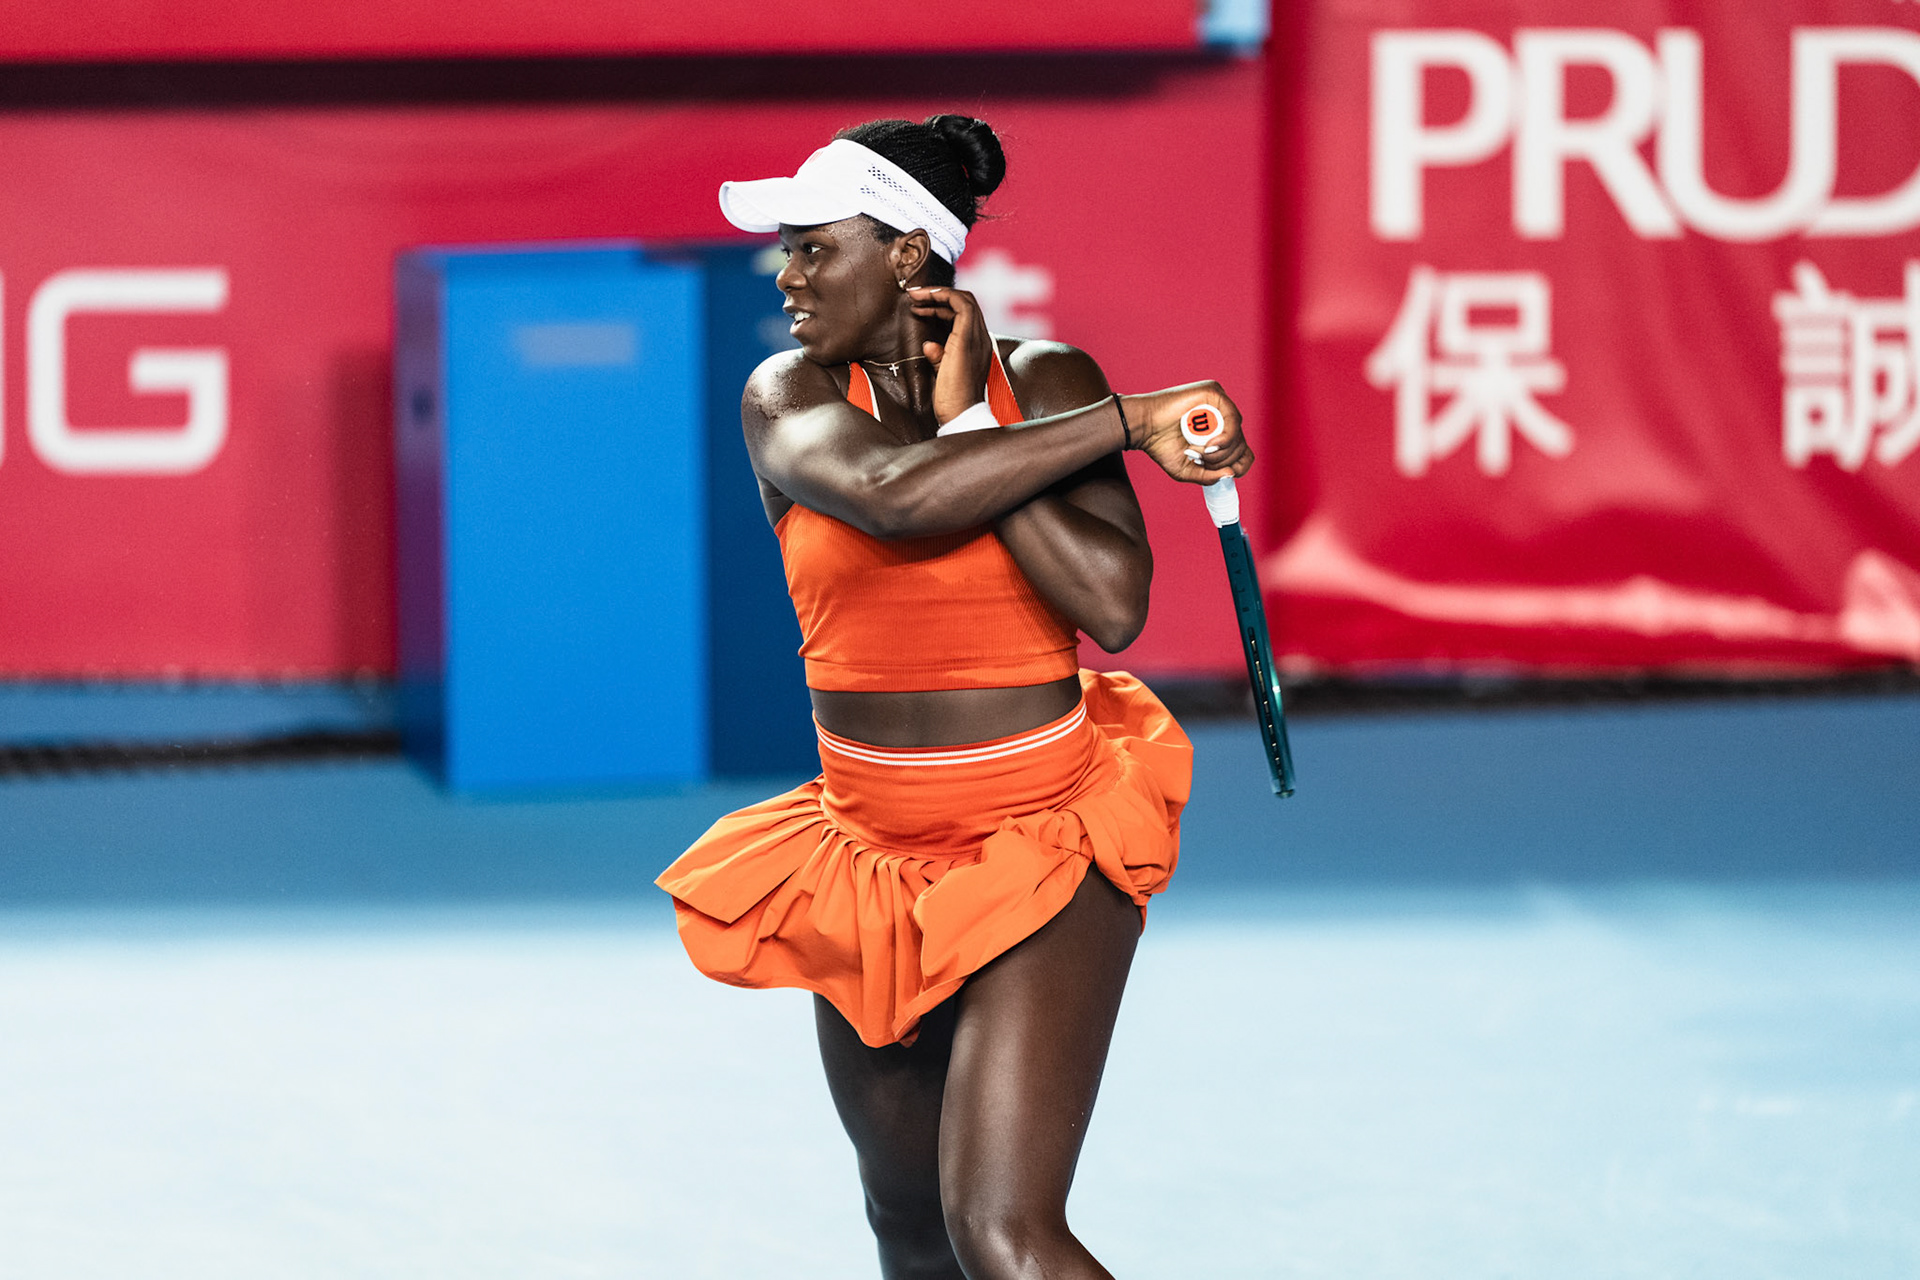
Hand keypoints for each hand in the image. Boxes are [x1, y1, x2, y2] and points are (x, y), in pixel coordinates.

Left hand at [905, 285, 992, 424]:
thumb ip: (939, 357)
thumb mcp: (943, 373)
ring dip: (938, 293)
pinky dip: (943, 296)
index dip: (942, 306)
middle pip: (966, 302)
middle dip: (939, 295)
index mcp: (977, 345)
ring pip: (965, 299)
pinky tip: (925, 300)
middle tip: (914, 296)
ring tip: (915, 296)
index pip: (965, 315)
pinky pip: (961, 305)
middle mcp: (981, 338)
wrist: (959, 414)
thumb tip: (929, 345)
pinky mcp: (967, 339)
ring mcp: (977, 337)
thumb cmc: (951, 400)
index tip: (920, 307)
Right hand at [1121, 382, 1253, 484]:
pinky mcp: (1214, 393)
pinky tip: (1210, 445)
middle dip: (1222, 461)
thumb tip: (1231, 473)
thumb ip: (1210, 476)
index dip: (1238, 466)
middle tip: (1201, 460)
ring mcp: (1219, 403)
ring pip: (1238, 433)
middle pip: (1241, 445)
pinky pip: (1233, 418)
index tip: (1218, 471)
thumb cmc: (1161, 446)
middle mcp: (1222, 417)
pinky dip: (1225, 437)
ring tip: (1200, 452)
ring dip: (1221, 451)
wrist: (1143, 428)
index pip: (1243, 451)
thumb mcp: (1188, 471)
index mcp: (1219, 433)